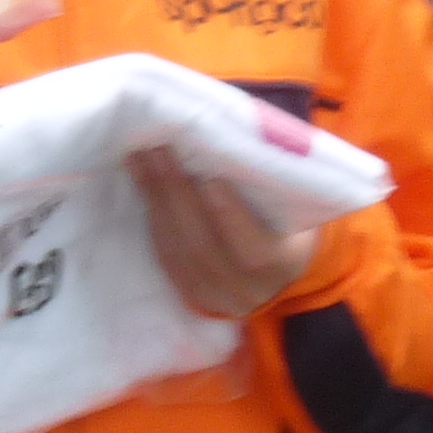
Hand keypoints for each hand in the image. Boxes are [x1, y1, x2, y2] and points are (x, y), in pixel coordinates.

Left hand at [129, 147, 318, 321]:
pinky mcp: (193, 296)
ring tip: (139, 161)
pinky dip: (153, 222)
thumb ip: (270, 180)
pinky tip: (143, 188)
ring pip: (180, 254)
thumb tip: (232, 134)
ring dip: (155, 204)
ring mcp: (219, 298)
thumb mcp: (294, 205)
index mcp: (285, 265)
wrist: (281, 272)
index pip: (254, 248)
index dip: (229, 215)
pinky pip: (168, 260)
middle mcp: (250, 289)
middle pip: (205, 247)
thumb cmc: (289, 222)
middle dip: (176, 196)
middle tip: (156, 151)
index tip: (208, 176)